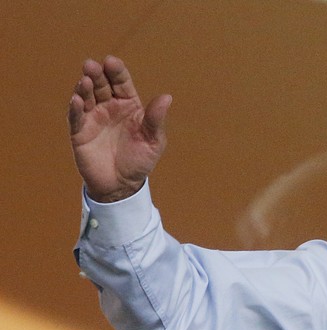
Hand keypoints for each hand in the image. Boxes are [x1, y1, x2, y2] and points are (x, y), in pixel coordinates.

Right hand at [68, 56, 171, 201]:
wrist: (122, 185)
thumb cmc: (140, 161)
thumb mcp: (153, 141)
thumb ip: (156, 120)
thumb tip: (167, 97)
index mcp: (129, 105)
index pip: (122, 83)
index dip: (117, 71)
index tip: (112, 61)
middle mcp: (109, 107)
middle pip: (102, 85)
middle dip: (97, 74)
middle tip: (92, 65)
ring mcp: (93, 118)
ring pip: (86, 97)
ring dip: (84, 87)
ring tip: (86, 80)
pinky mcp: (80, 132)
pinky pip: (76, 117)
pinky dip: (75, 108)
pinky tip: (76, 100)